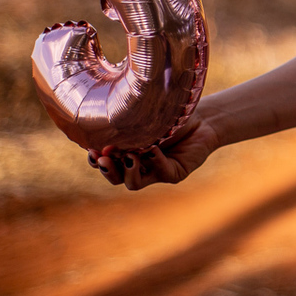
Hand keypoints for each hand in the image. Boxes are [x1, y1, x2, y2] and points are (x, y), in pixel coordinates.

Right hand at [87, 114, 218, 190]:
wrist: (204, 117)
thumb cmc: (172, 112)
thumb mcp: (145, 115)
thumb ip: (128, 121)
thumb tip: (105, 119)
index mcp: (126, 150)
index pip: (103, 161)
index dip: (95, 159)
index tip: (91, 149)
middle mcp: (138, 164)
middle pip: (115, 177)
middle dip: (107, 170)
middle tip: (104, 159)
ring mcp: (155, 171)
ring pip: (133, 183)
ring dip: (128, 172)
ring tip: (130, 156)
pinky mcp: (173, 173)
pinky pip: (160, 173)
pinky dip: (155, 161)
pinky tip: (154, 149)